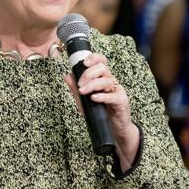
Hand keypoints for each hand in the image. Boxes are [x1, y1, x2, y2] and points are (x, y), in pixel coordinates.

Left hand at [65, 53, 139, 171]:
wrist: (112, 129)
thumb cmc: (99, 113)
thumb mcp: (83, 101)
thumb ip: (75, 89)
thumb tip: (67, 76)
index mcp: (102, 78)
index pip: (100, 62)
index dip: (94, 58)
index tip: (84, 63)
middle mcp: (110, 82)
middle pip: (102, 68)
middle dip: (88, 74)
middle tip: (80, 84)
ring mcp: (117, 91)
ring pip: (106, 80)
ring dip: (92, 85)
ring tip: (83, 92)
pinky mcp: (121, 101)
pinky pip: (113, 96)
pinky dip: (102, 96)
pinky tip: (94, 98)